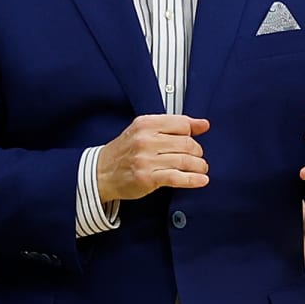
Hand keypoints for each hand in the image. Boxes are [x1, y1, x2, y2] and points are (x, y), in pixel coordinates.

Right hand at [94, 114, 210, 204]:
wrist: (100, 173)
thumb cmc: (125, 152)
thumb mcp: (144, 131)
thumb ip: (173, 126)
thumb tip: (204, 124)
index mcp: (145, 124)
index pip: (181, 124)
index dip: (193, 133)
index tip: (195, 139)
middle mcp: (145, 140)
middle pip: (187, 143)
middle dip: (197, 152)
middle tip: (197, 157)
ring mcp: (146, 160)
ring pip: (185, 160)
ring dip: (199, 166)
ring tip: (201, 168)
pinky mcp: (147, 178)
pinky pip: (177, 178)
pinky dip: (193, 179)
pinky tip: (201, 180)